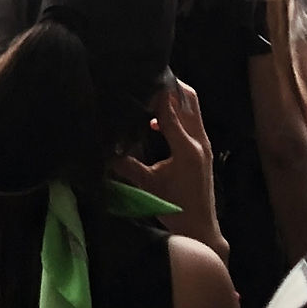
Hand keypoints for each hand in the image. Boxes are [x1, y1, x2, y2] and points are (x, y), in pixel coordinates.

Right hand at [113, 80, 225, 260]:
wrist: (201, 227)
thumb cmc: (174, 208)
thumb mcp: (147, 185)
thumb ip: (126, 165)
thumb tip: (103, 149)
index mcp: (185, 148)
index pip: (170, 108)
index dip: (153, 93)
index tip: (135, 83)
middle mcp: (198, 140)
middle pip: (187, 98)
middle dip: (168, 85)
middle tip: (145, 80)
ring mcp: (204, 143)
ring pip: (191, 106)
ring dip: (172, 97)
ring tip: (147, 96)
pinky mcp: (203, 148)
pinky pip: (191, 119)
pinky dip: (175, 112)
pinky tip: (154, 122)